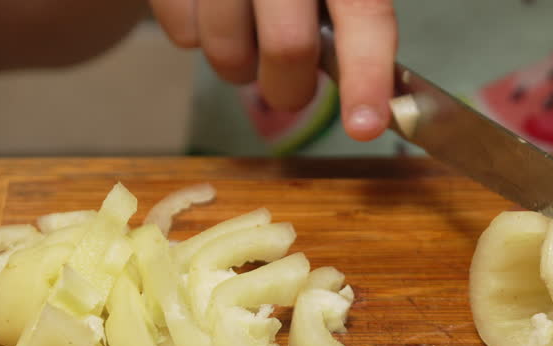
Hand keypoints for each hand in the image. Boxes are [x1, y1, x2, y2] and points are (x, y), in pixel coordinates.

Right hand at [149, 0, 396, 140]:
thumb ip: (352, 26)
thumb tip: (368, 109)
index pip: (365, 15)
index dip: (367, 75)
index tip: (364, 127)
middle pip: (288, 48)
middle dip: (290, 89)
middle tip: (290, 84)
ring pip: (229, 53)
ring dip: (239, 67)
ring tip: (244, 34)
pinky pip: (184, 35)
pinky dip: (197, 37)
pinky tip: (209, 9)